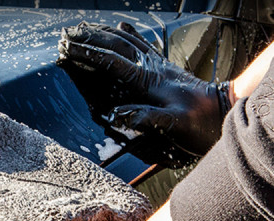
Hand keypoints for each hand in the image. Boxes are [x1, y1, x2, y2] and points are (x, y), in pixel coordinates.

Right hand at [58, 22, 231, 155]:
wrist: (221, 111)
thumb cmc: (198, 121)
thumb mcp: (172, 124)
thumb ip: (146, 117)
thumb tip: (117, 115)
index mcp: (148, 80)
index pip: (111, 62)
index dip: (88, 54)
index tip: (68, 49)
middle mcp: (150, 67)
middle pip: (114, 45)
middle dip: (89, 39)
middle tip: (67, 36)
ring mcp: (157, 64)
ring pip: (125, 40)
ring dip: (103, 33)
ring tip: (84, 28)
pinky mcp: (162, 65)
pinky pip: (141, 44)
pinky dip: (128, 33)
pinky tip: (122, 26)